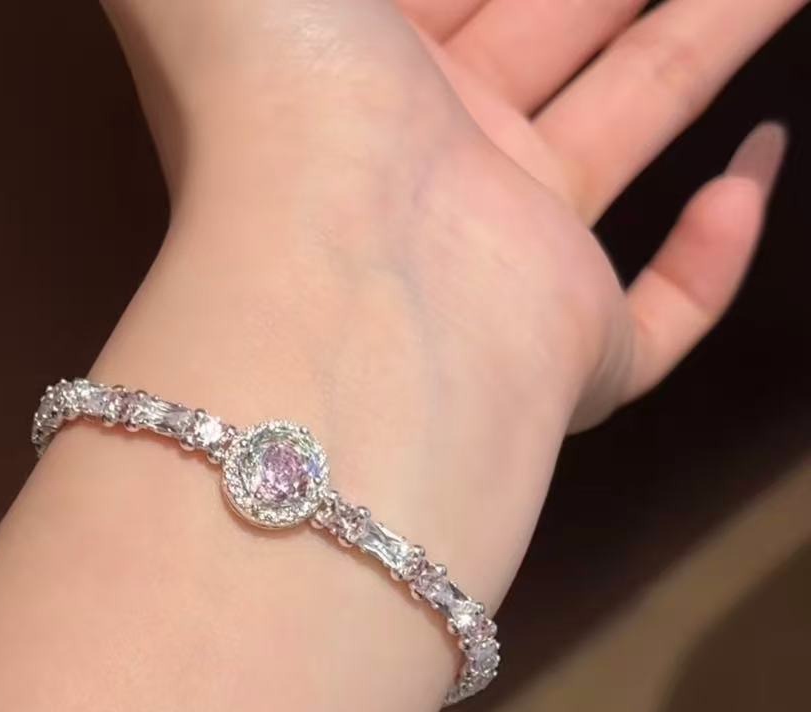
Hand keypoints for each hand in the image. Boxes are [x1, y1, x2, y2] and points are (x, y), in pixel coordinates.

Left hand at [105, 0, 795, 430]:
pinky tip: (754, 168)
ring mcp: (504, 263)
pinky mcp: (569, 353)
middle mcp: (432, 166)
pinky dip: (714, 260)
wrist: (335, 286)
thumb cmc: (278, 92)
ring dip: (707, 42)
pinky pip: (661, 320)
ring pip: (628, 133)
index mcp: (355, 76)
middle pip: (558, 36)